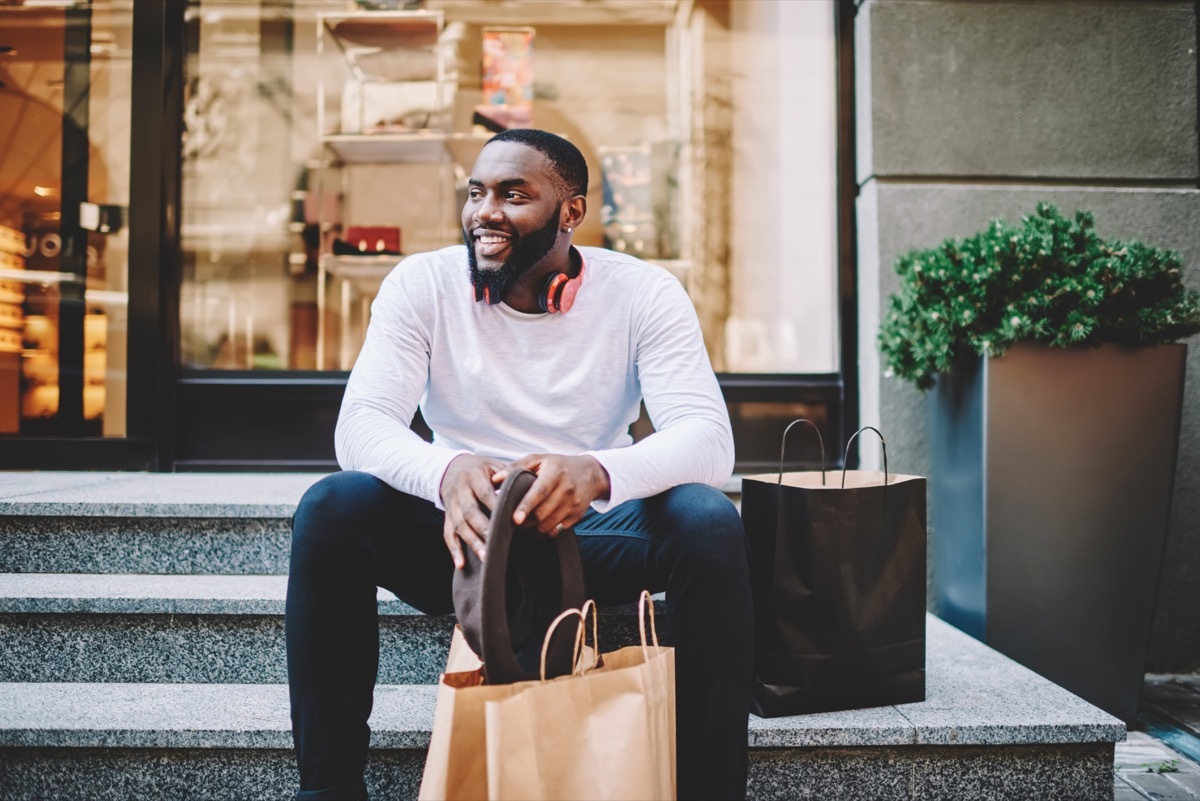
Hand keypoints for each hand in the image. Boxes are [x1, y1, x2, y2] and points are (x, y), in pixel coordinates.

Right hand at [439, 454, 504, 568]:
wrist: (452, 468)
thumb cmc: (480, 469)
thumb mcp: (492, 465)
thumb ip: (507, 476)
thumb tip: (526, 488)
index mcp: (473, 476)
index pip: (484, 493)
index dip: (494, 505)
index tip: (508, 518)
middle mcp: (460, 491)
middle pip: (469, 512)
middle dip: (482, 528)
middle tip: (495, 542)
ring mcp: (452, 505)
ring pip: (459, 525)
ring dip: (471, 542)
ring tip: (484, 556)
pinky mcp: (447, 517)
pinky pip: (448, 534)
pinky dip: (454, 550)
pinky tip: (461, 564)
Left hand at [495, 454, 610, 535]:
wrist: (591, 473)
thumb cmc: (559, 465)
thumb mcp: (539, 459)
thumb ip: (516, 467)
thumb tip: (495, 479)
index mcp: (555, 473)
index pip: (539, 492)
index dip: (525, 506)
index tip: (514, 519)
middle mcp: (567, 489)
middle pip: (542, 513)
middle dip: (525, 521)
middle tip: (512, 521)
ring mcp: (573, 504)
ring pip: (548, 525)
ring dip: (533, 528)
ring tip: (524, 523)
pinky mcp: (577, 516)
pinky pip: (557, 531)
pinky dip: (544, 531)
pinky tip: (537, 526)